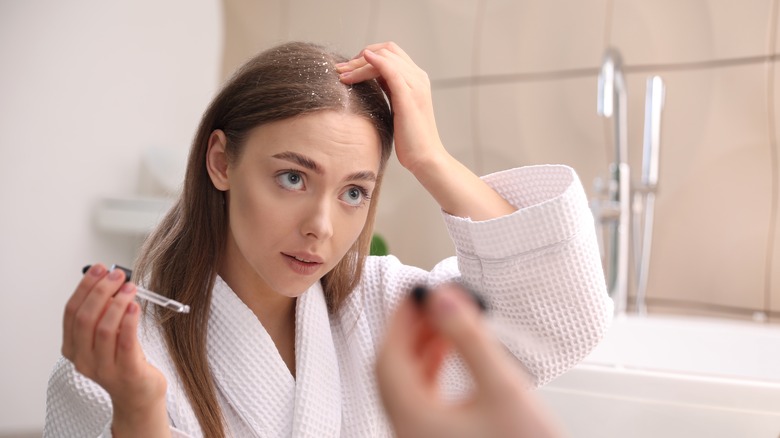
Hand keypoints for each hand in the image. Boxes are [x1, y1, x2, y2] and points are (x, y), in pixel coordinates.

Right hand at [62, 263, 169, 435]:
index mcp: (73, 348)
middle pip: (85, 318)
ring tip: (131, 288)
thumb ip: (104, 312)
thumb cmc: (124, 359)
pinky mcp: (126, 372)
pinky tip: (135, 306)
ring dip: (117, 302)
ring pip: (104, 329)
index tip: (99, 269)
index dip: (85, 287)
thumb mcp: (107, 336)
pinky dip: (129, 321)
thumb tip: (110, 279)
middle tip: (118, 275)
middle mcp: (83, 359)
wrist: (138, 394)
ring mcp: (103, 368)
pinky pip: (125, 343)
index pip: (72, 312)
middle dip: (101, 291)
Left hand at [336, 42, 447, 173]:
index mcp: (416, 79)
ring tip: (342, 74)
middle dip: (360, 57)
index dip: (367, 55)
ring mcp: (415, 85)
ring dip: (359, 63)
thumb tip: (366, 81)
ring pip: (386, 58)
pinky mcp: (409, 96)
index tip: (348, 69)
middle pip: (387, 50)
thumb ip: (388, 91)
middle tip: (340, 70)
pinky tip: (362, 60)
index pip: (390, 53)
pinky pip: (391, 70)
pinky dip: (375, 62)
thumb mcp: (397, 108)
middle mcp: (418, 78)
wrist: (425, 158)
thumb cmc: (409, 139)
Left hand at [376, 284, 561, 437]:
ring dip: (420, 349)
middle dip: (410, 331)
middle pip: (393, 371)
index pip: (389, 358)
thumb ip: (470, 339)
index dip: (400, 319)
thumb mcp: (502, 389)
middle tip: (429, 302)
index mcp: (414, 420)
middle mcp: (409, 431)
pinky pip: (421, 399)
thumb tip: (443, 298)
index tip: (414, 293)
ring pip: (406, 385)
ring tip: (442, 321)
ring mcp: (420, 437)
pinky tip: (448, 352)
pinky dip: (429, 370)